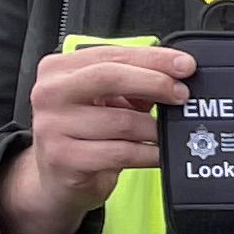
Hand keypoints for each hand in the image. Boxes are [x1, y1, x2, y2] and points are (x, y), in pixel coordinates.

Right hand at [0, 43, 190, 233]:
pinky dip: (148, 154)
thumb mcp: (105, 101)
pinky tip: (158, 154)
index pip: (111, 55)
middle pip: (110, 77)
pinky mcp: (64, 158)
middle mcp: (49, 93)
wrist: (57, 178)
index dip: (153, 58)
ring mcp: (52, 126)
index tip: (184, 65)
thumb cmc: (84, 134)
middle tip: (182, 94)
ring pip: (121, 121)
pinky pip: (120, 153)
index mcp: (58, 69)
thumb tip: (174, 74)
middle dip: (154, 83)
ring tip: (166, 132)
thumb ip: (133, 84)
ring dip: (154, 128)